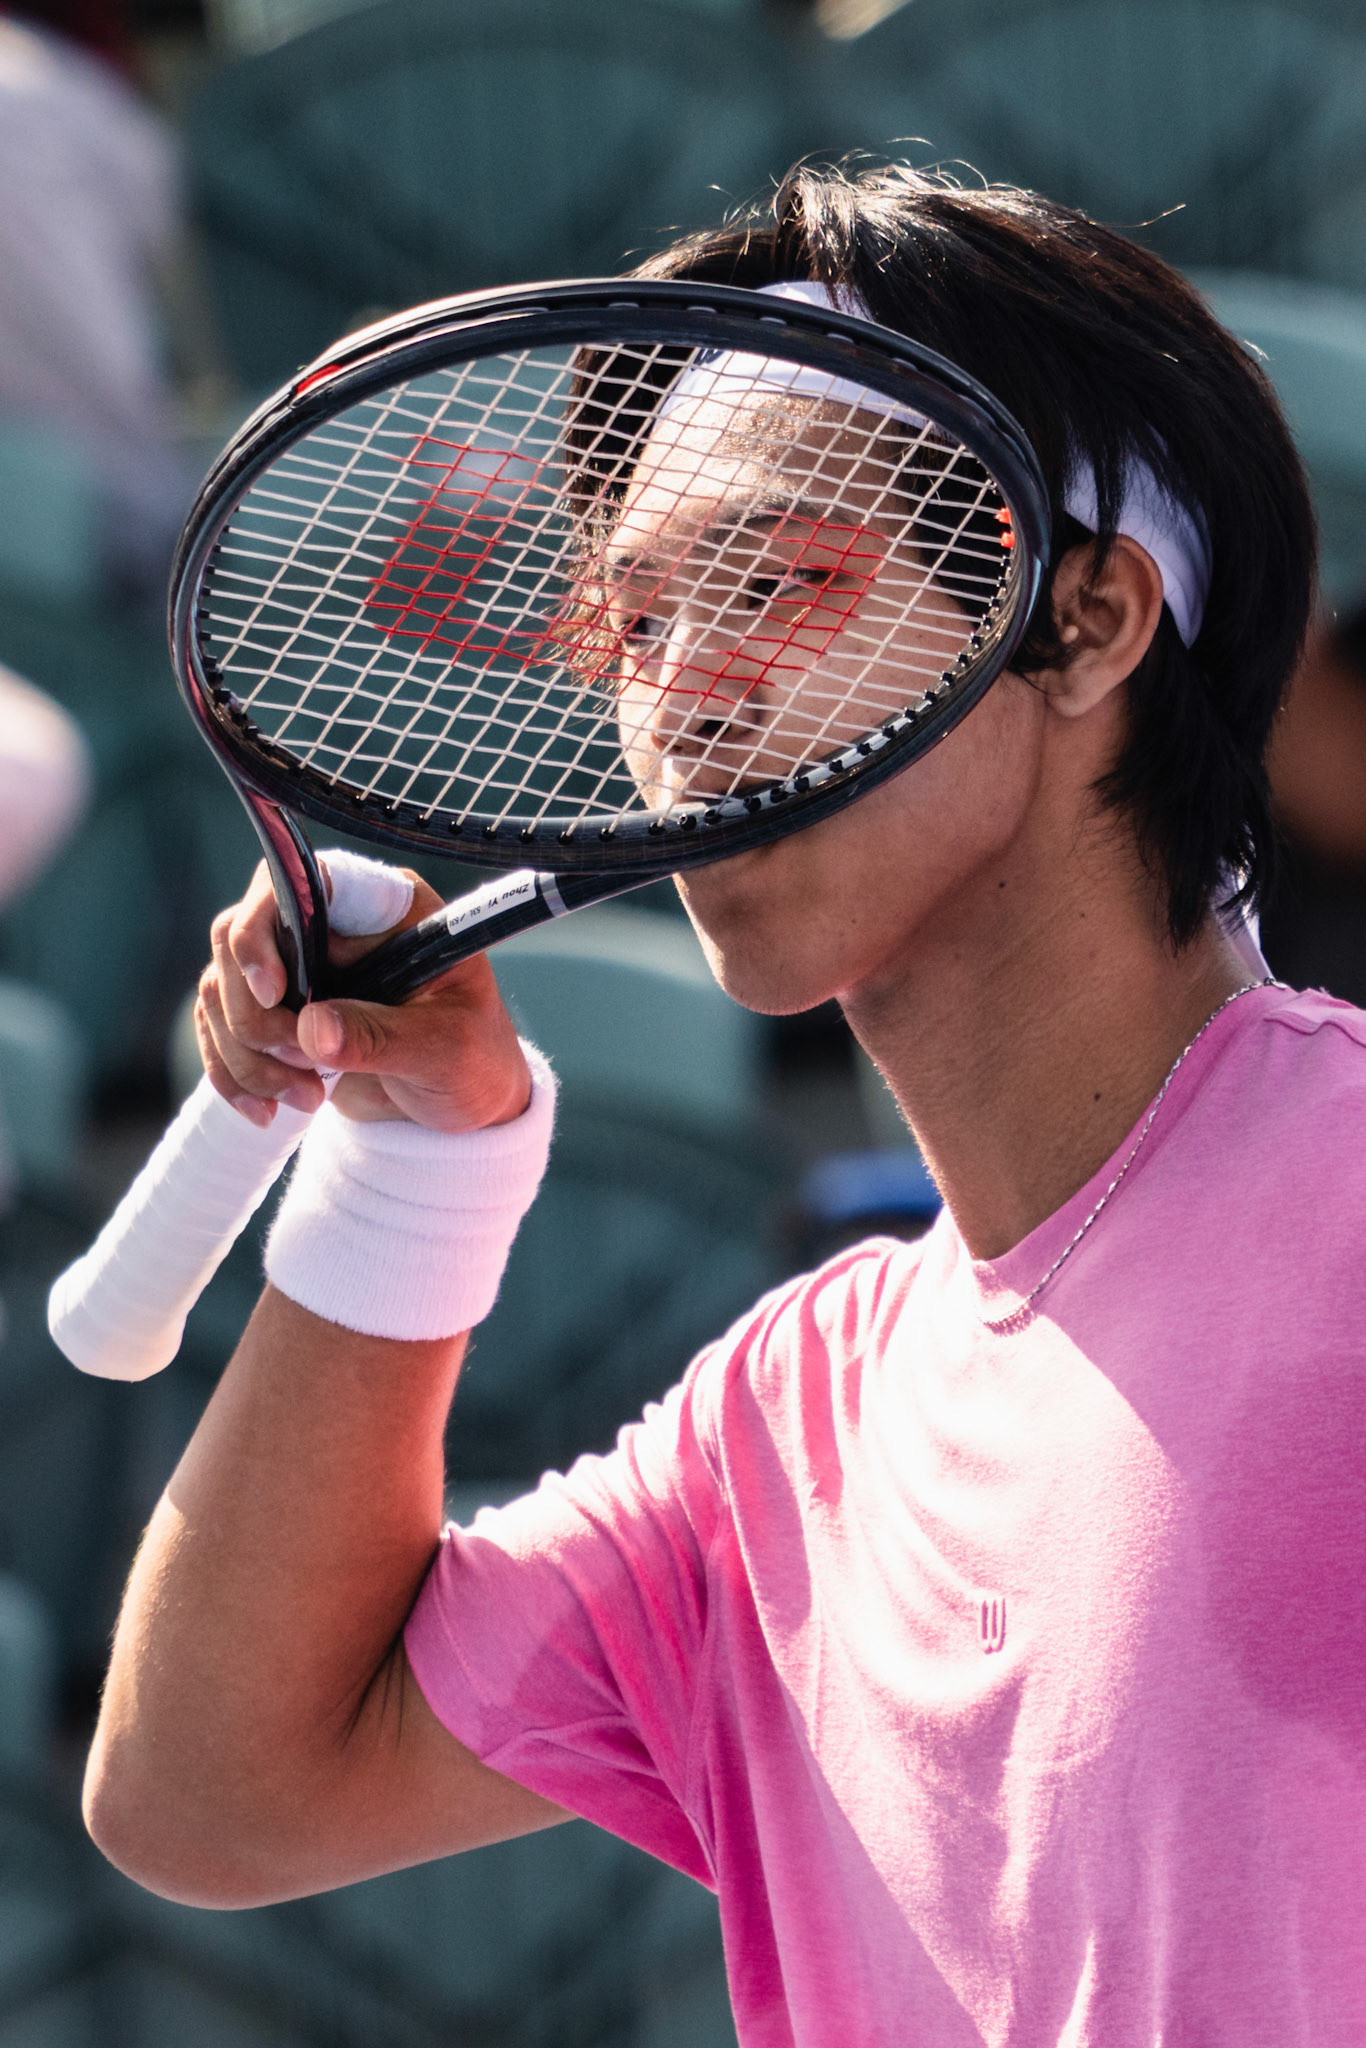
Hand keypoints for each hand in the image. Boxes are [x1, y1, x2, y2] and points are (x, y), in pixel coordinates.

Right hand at [194, 861, 531, 1131]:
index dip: (267, 927)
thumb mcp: (442, 1049)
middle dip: (255, 1014)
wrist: (461, 1102)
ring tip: (308, 1096)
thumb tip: (312, 1030)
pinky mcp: (276, 1010)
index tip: (276, 995)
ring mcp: (296, 964)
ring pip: (223, 986)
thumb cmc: (471, 1058)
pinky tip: (267, 1110)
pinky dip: (233, 1072)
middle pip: (238, 933)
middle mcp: (331, 922)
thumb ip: (380, 1036)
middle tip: (303, 1063)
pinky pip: (219, 1027)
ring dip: (247, 1053)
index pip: (304, 879)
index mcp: (384, 906)